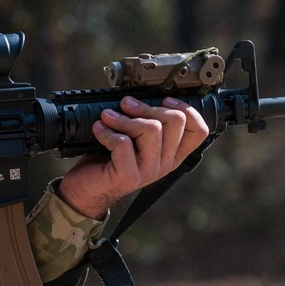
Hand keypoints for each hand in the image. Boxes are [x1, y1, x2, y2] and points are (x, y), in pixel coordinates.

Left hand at [57, 96, 208, 218]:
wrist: (86, 190)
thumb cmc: (107, 161)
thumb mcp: (134, 140)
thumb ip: (146, 123)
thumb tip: (142, 95)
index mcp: (172, 155)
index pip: (199, 130)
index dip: (186, 109)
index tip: (164, 100)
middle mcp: (165, 164)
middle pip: (175, 121)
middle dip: (147, 106)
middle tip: (126, 105)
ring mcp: (149, 171)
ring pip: (151, 129)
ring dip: (124, 118)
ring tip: (108, 117)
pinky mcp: (129, 175)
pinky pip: (123, 142)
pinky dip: (106, 131)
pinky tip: (99, 130)